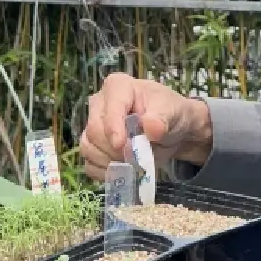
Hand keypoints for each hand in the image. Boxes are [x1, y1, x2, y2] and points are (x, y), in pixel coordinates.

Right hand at [80, 74, 212, 182]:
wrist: (172, 131)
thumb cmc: (170, 113)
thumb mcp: (172, 111)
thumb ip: (162, 118)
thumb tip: (151, 127)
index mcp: (118, 87)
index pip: (108, 108)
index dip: (113, 128)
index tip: (122, 145)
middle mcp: (100, 104)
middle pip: (94, 131)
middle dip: (116, 150)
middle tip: (137, 158)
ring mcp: (94, 126)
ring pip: (88, 148)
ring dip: (111, 162)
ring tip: (133, 164)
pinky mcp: (93, 147)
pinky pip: (89, 164)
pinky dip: (105, 173)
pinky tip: (122, 172)